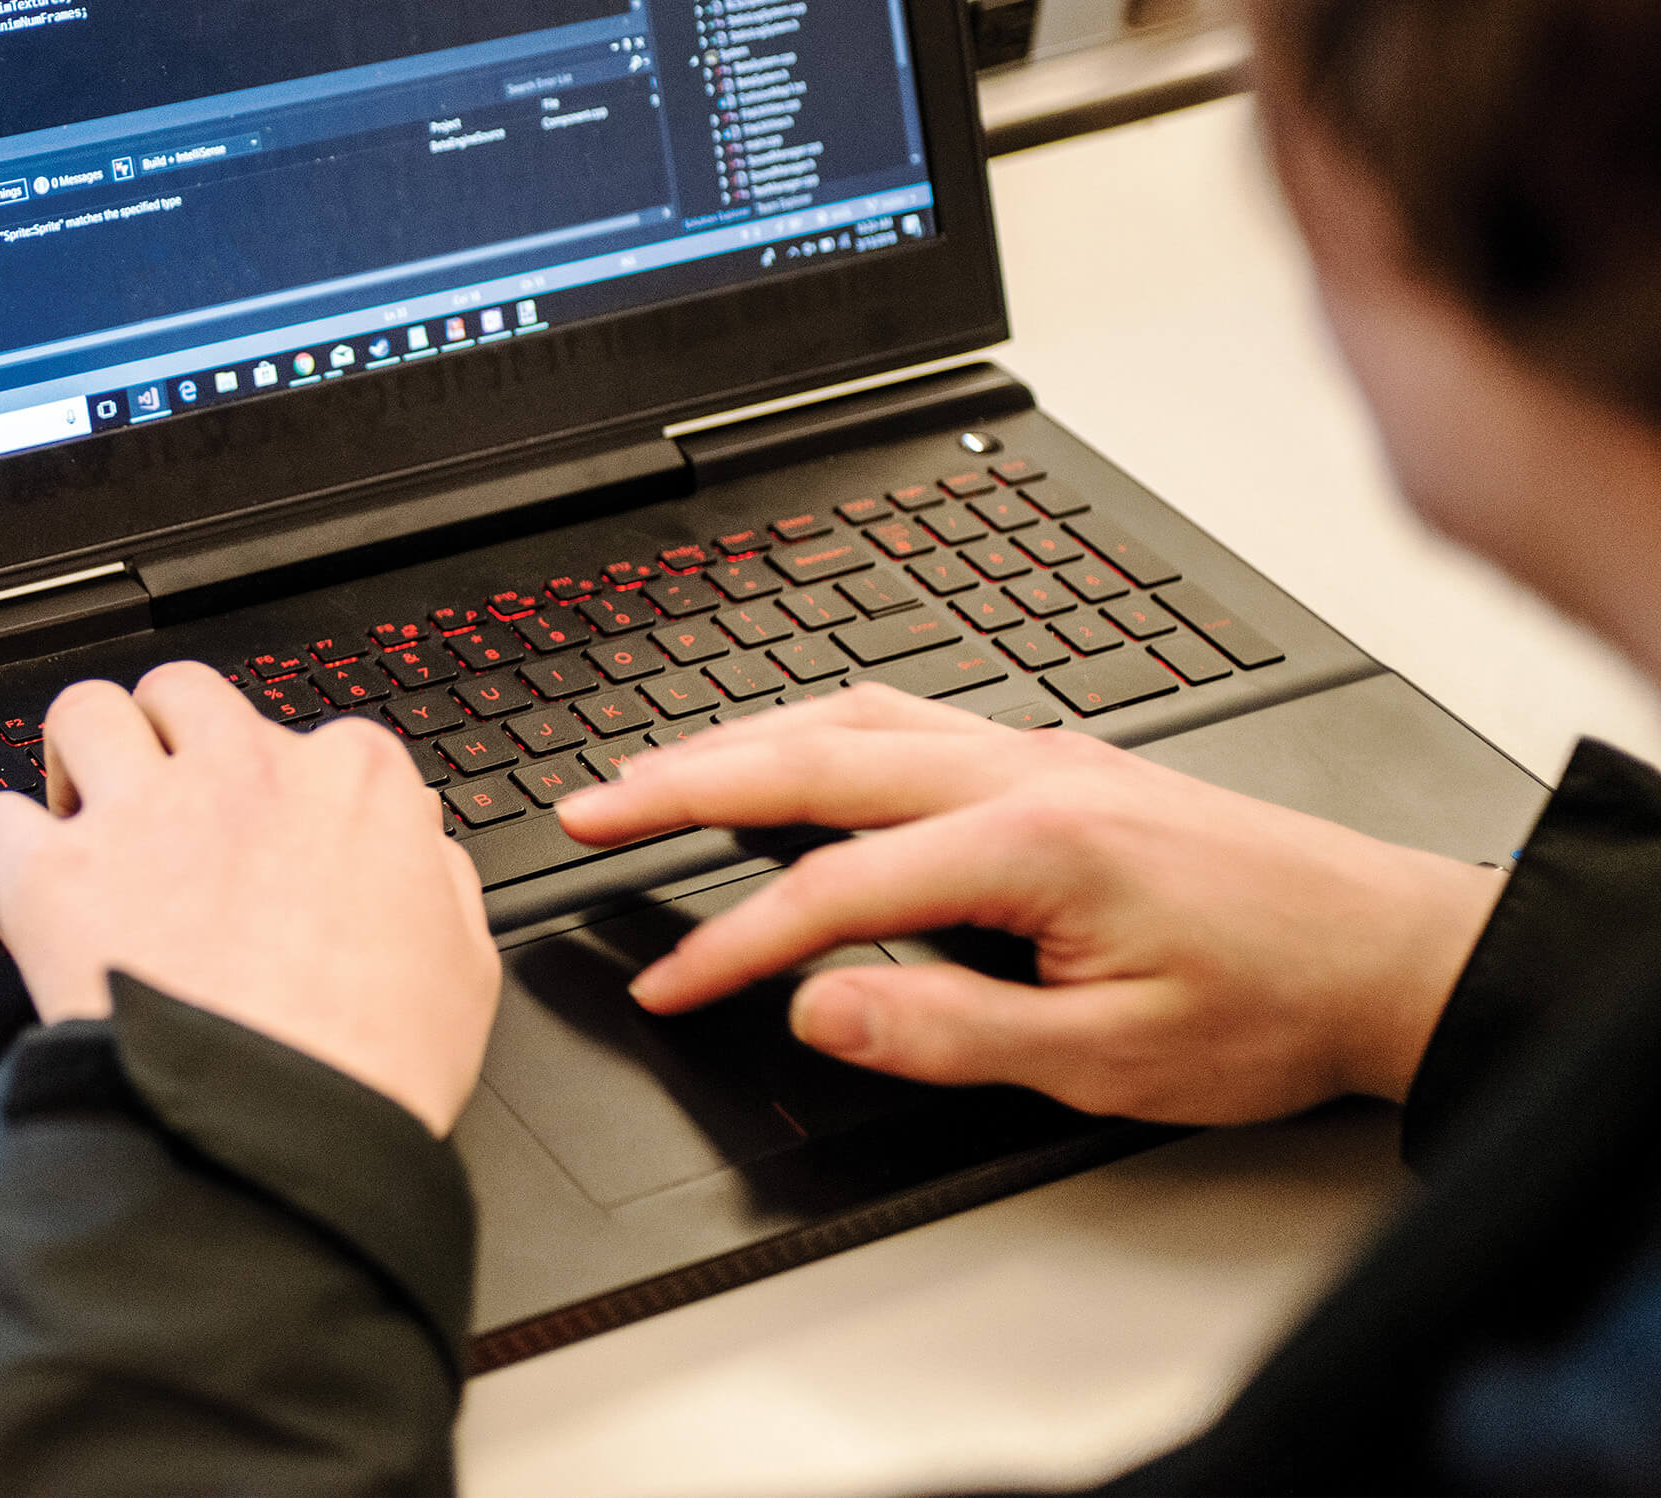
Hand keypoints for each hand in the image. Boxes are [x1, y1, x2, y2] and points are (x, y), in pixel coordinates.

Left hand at [0, 662, 501, 1135]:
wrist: (277, 1137)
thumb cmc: (368, 1071)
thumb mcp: (463, 968)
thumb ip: (436, 881)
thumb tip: (416, 846)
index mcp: (353, 784)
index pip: (308, 737)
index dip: (277, 789)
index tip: (265, 834)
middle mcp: (243, 773)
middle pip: (183, 695)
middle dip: (167, 738)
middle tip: (162, 803)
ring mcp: (145, 815)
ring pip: (85, 712)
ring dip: (81, 757)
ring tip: (85, 812)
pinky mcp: (57, 875)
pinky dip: (0, 851)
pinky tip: (21, 886)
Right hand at [552, 686, 1505, 1123]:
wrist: (1390, 952)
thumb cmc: (1272, 1002)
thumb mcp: (1105, 1055)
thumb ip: (946, 1031)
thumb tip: (814, 1008)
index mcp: (1030, 841)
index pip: (828, 889)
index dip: (728, 943)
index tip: (662, 981)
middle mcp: (1024, 771)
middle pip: (810, 756)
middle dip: (680, 782)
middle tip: (584, 807)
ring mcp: (1038, 751)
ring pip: (850, 717)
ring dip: (738, 740)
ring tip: (650, 774)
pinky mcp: (1055, 759)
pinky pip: (901, 715)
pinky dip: (812, 728)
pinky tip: (784, 749)